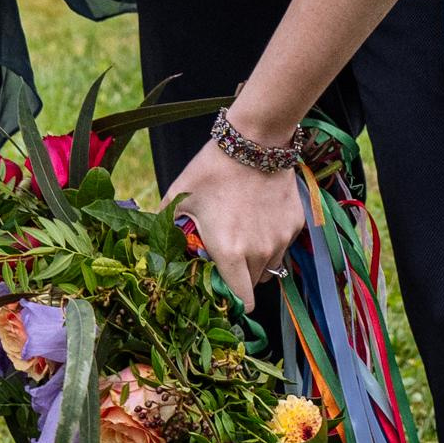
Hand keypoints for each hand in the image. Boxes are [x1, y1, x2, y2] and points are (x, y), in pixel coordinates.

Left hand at [169, 139, 305, 302]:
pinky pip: (283, 244)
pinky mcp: (295, 224)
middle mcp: (260, 252)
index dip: (231, 300)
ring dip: (257, 261)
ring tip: (243, 234)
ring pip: (271, 267)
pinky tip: (259, 216)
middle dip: (241, 278)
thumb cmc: (212, 170)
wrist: (255, 140)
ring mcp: (281, 239)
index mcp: (230, 253)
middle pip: (255, 286)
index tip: (222, 288)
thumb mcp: (180, 197)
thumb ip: (163, 226)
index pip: (242, 302)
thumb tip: (148, 245)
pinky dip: (272, 240)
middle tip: (227, 257)